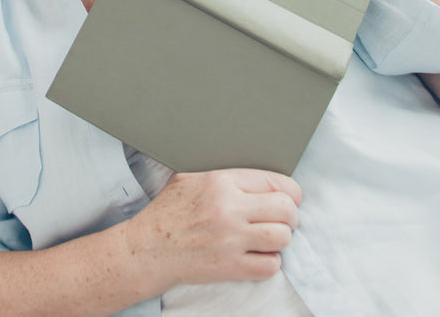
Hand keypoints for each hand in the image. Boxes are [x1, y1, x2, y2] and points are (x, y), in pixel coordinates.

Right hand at [125, 169, 300, 288]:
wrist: (149, 248)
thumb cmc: (168, 211)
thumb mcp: (190, 177)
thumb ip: (223, 173)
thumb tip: (252, 173)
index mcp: (221, 181)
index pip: (275, 181)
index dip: (290, 191)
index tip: (290, 198)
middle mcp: (230, 209)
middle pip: (286, 209)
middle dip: (291, 215)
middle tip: (284, 219)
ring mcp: (231, 240)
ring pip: (282, 237)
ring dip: (281, 239)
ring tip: (271, 237)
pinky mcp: (231, 267)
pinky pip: (270, 266)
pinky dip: (270, 262)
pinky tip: (259, 255)